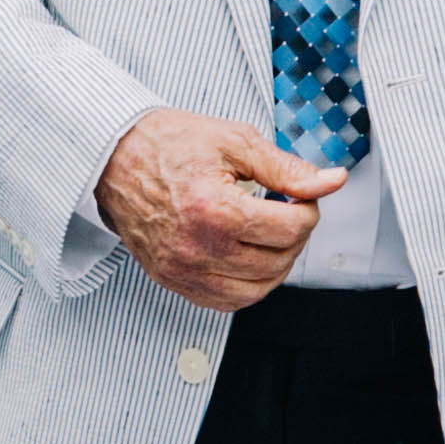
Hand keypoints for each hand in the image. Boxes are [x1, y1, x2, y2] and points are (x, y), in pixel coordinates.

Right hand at [94, 110, 341, 311]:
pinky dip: (247, 284)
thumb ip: (286, 168)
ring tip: (268, 234)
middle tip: (285, 209)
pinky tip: (246, 256)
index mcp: (215, 210)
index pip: (291, 229)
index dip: (308, 209)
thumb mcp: (233, 141)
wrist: (112, 158)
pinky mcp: (172, 281)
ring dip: (276, 264)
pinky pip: (226, 301)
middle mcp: (198, 248)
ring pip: (257, 290)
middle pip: (279, 261)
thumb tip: (332, 182)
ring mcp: (183, 270)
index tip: (298, 195)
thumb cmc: (167, 143)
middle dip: (295, 235)